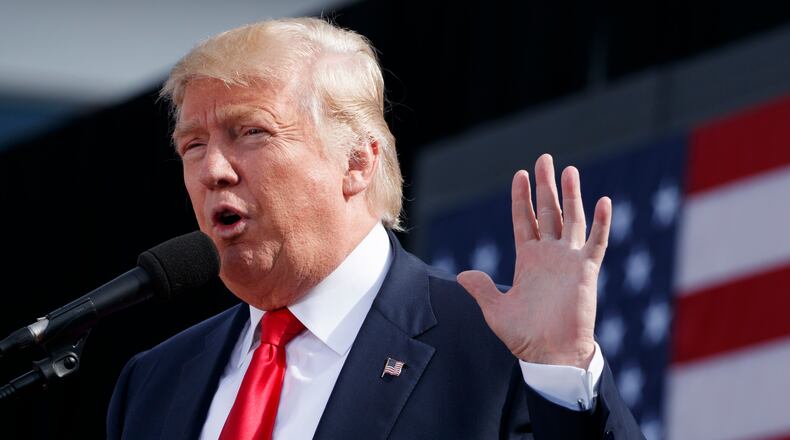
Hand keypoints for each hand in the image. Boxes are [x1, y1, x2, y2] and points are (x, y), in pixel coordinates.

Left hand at [457, 154, 610, 367]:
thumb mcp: (496, 310)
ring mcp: (569, 261)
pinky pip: (596, 243)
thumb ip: (482, 289)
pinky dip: (600, 223)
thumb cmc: (525, 336)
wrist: (550, 354)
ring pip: (571, 220)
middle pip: (547, 212)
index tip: (520, 175)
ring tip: (569, 170)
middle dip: (545, 186)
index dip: (521, 198)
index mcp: (528, 260)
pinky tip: (603, 201)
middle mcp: (549, 255)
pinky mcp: (585, 272)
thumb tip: (463, 274)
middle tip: (544, 158)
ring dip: (571, 195)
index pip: (524, 220)